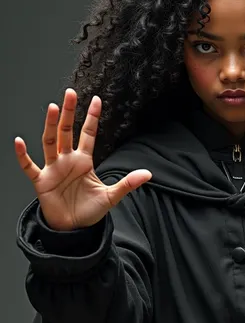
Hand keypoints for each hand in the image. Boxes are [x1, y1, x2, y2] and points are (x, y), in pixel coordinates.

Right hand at [14, 88, 151, 230]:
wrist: (74, 229)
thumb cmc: (89, 211)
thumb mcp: (111, 196)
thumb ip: (128, 184)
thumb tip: (148, 174)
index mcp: (83, 161)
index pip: (88, 134)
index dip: (92, 117)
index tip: (97, 99)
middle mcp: (67, 161)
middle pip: (67, 132)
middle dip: (69, 113)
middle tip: (70, 93)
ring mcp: (53, 170)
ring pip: (50, 142)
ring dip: (51, 126)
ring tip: (53, 108)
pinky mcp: (41, 182)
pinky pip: (29, 166)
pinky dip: (23, 156)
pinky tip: (19, 143)